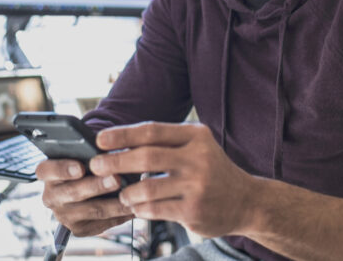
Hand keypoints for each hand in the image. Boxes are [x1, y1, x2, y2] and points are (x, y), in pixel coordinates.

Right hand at [35, 158, 134, 235]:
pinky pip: (102, 223)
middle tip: (116, 178)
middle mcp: (51, 196)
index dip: (62, 169)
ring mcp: (64, 215)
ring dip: (113, 203)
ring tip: (131, 194)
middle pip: (73, 192)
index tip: (80, 167)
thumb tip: (107, 147)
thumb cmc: (84, 159)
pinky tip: (134, 205)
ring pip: (91, 210)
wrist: (84, 182)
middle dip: (97, 186)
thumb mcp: (81, 150)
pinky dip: (120, 214)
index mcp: (47, 172)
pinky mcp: (79, 229)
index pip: (46, 170)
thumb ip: (88, 149)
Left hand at [89, 121, 256, 237]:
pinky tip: (135, 206)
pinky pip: (155, 209)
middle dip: (115, 161)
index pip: (152, 131)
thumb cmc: (210, 168)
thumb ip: (165, 143)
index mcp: (195, 135)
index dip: (122, 134)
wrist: (246, 200)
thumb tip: (120, 143)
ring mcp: (197, 185)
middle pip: (146, 157)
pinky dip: (139, 208)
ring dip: (126, 191)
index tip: (99, 139)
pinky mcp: (194, 211)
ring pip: (147, 187)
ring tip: (120, 192)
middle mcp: (198, 157)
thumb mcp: (195, 145)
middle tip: (96, 165)